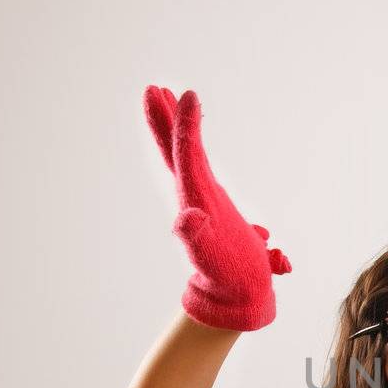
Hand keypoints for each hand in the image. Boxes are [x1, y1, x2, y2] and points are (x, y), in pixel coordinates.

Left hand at [143, 86, 291, 330]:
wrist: (235, 298)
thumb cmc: (227, 278)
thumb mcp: (211, 256)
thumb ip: (197, 236)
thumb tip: (186, 218)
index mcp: (194, 199)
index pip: (186, 154)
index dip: (185, 124)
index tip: (185, 93)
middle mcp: (195, 196)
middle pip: (174, 150)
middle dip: (164, 119)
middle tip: (152, 88)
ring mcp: (203, 200)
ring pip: (186, 157)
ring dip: (177, 130)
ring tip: (172, 103)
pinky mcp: (215, 208)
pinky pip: (203, 172)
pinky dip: (196, 149)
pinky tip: (194, 141)